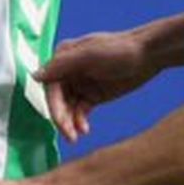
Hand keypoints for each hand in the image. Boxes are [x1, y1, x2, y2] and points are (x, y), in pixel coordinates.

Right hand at [38, 28, 153, 142]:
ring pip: (68, 108)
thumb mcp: (89, 54)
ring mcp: (81, 84)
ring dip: (70, 122)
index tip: (59, 121)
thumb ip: (61, 64)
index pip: (50, 85)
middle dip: (61, 118)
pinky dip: (80, 121)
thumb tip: (34, 76)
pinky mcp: (93, 96)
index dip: (53, 104)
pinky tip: (85, 129)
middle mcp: (68, 71)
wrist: (149, 54)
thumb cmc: (120, 49)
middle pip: (57, 100)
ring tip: (77, 135)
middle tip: (69, 134)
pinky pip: (80, 112)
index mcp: (64, 58)